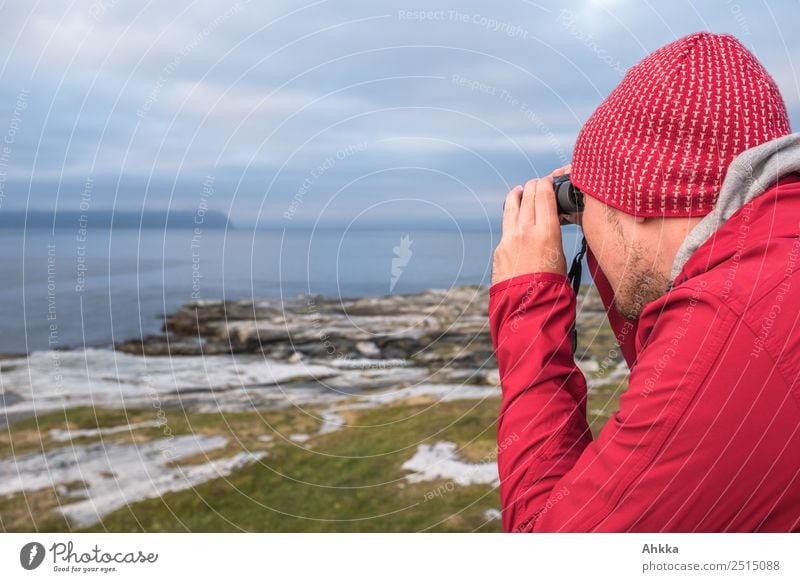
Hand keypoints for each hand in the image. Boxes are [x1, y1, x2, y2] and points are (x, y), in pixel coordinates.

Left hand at [492, 166, 569, 284]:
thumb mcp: (560, 255)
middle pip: (527, 195)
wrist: (529, 308)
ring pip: (511, 206)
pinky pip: (506, 227)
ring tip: (519, 191)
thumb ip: (552, 235)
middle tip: (536, 184)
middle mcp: (526, 230)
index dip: (545, 182)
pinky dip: (511, 218)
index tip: (547, 180)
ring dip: (517, 196)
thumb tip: (550, 223)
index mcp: (547, 231)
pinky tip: (514, 218)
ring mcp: (509, 239)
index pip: (543, 194)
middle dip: (532, 186)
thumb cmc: (552, 287)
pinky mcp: (499, 249)